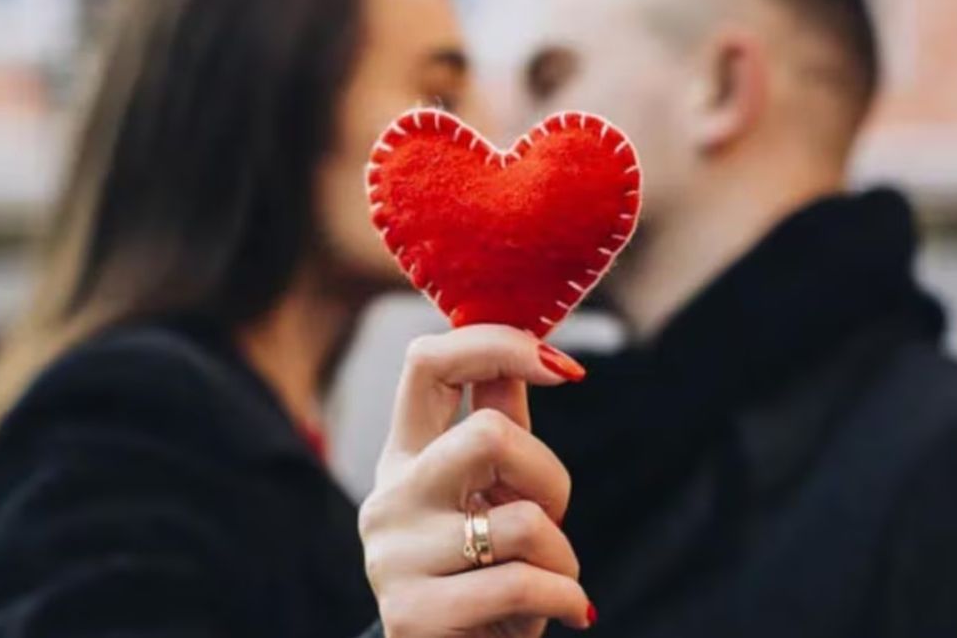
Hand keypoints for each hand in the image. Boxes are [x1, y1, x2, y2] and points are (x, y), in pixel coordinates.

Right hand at [359, 326, 592, 637]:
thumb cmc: (481, 574)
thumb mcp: (488, 494)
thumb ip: (501, 425)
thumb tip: (528, 350)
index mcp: (405, 455)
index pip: (427, 362)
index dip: (496, 345)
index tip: (560, 368)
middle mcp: (390, 497)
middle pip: (489, 434)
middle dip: (550, 477)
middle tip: (550, 517)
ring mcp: (394, 556)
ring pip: (522, 521)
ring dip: (562, 555)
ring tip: (551, 578)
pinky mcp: (414, 614)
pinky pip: (525, 584)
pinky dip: (566, 597)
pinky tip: (564, 609)